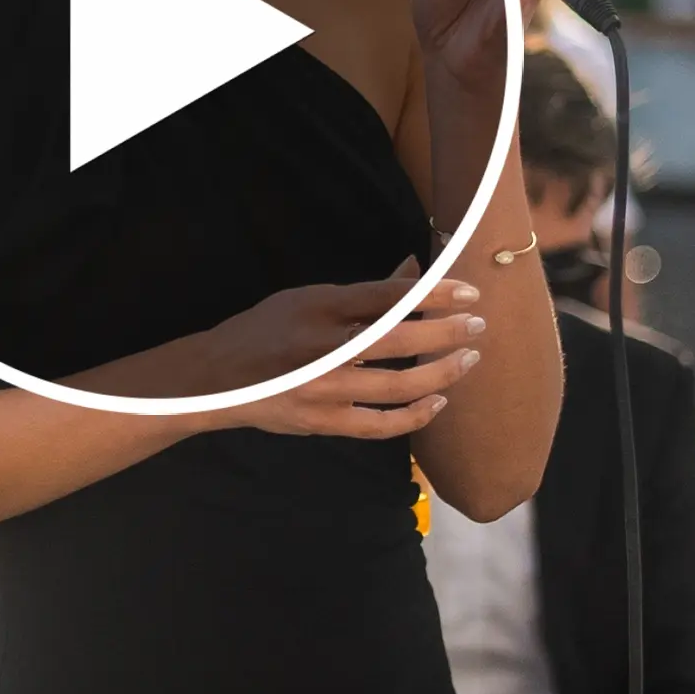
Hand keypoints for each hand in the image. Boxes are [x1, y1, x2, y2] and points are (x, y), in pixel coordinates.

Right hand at [193, 260, 483, 439]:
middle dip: (446, 331)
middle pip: (399, 338)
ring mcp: (323, 389)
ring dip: (441, 372)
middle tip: (478, 325)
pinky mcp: (323, 423)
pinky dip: (414, 415)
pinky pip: (380, 424)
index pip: (387, 297)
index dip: (434, 293)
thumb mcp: (309, 299)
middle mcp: (322, 347)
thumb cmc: (268, 331)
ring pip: (396, 385)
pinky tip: (438, 400)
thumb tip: (413, 269)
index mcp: (318, 307)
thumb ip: (365, 293)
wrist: (216, 378)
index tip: (468, 291)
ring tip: (468, 359)